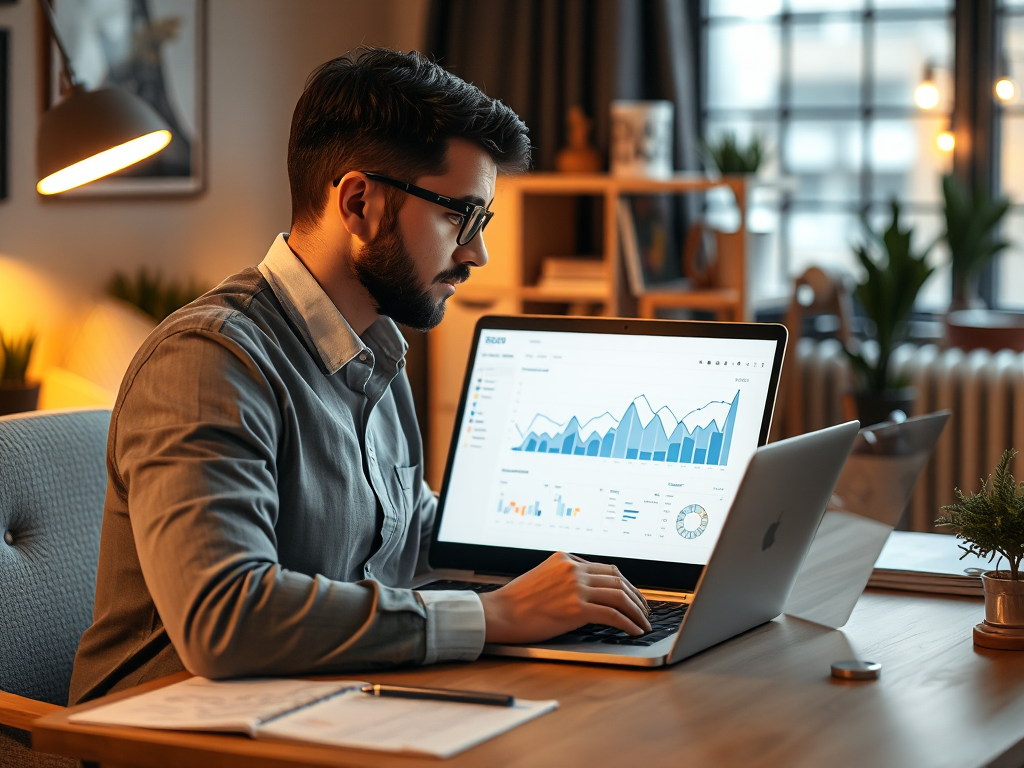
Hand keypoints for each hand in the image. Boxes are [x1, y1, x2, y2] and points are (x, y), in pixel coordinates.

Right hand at [479, 552, 651, 643]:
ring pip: (619, 596)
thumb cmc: (516, 602)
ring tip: (644, 623)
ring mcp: (575, 587)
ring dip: (636, 611)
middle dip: (636, 596)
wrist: (499, 614)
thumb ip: (564, 578)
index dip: (625, 584)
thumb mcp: (541, 577)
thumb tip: (587, 590)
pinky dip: (628, 623)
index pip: (606, 569)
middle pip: (618, 579)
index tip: (633, 596)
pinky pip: (613, 615)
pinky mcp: (576, 608)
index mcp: (566, 559)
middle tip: (644, 610)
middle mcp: (573, 569)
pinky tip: (634, 631)